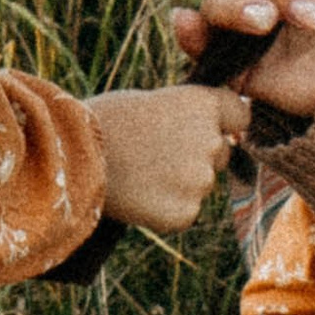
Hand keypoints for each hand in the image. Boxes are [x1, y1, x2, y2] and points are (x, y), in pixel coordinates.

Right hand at [88, 83, 251, 233]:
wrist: (74, 155)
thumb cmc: (106, 120)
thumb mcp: (153, 102)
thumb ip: (186, 116)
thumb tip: (208, 131)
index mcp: (204, 105)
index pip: (240, 116)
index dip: (223, 123)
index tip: (206, 128)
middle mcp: (211, 142)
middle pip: (220, 153)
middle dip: (196, 156)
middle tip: (154, 156)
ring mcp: (200, 181)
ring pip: (200, 184)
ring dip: (179, 184)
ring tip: (139, 174)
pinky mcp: (185, 213)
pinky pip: (185, 212)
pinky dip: (165, 209)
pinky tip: (139, 197)